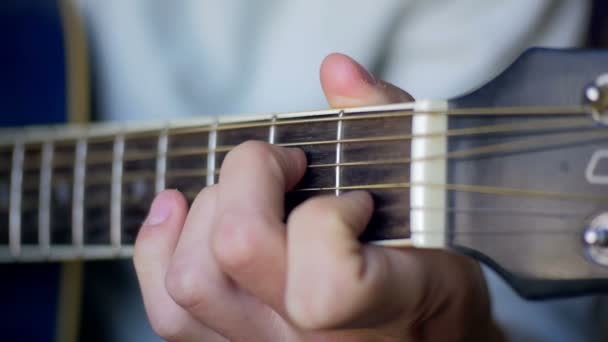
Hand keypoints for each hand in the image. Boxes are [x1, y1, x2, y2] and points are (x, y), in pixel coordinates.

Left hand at [134, 53, 503, 340]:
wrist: (419, 337)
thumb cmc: (434, 272)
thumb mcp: (434, 198)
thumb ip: (389, 123)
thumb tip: (336, 70)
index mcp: (383, 309)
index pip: (324, 285)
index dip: (327, 218)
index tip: (355, 200)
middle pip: (237, 252)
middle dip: (251, 178)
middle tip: (288, 168)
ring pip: (190, 281)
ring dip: (208, 210)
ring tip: (244, 191)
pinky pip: (170, 311)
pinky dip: (162, 248)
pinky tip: (181, 214)